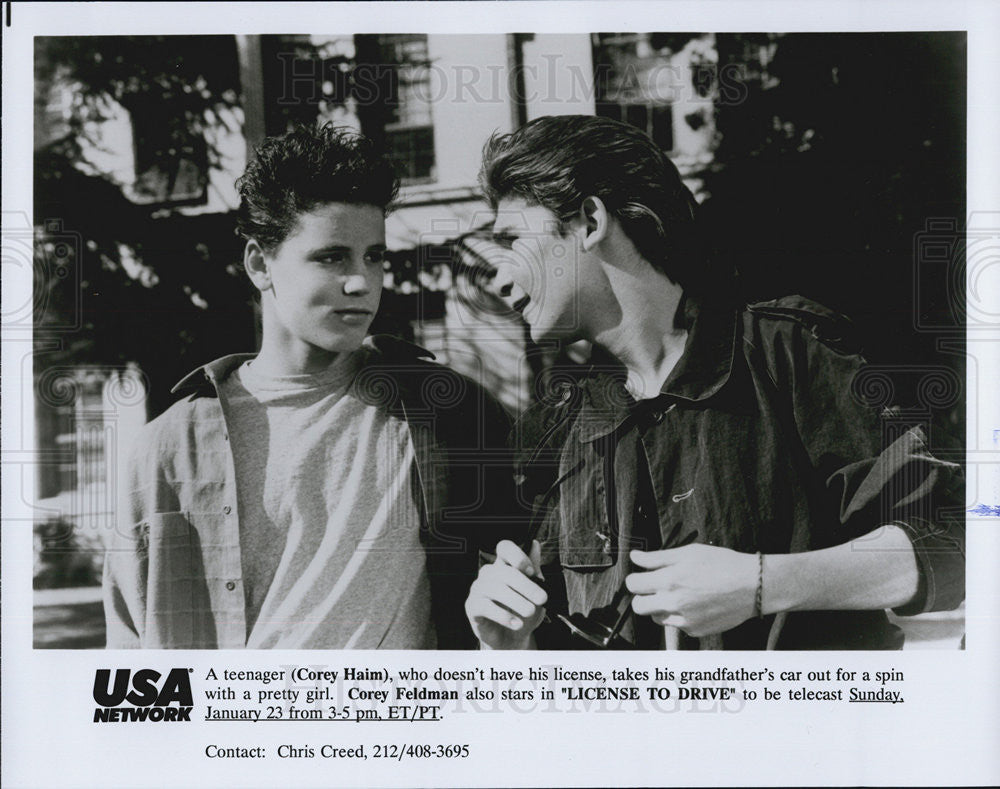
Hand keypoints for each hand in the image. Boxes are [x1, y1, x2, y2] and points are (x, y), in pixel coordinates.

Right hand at [465, 540, 546, 649]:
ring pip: (495, 588)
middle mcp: (488, 573)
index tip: (531, 571)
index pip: (504, 547)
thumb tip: (534, 544)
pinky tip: (516, 623)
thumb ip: (534, 570)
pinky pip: (485, 606)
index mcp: (504, 565)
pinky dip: (503, 616)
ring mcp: (478, 588)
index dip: (517, 555)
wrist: (512, 640)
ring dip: (516, 600)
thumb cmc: (522, 612)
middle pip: (504, 571)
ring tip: (530, 612)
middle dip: (526, 585)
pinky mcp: (472, 606)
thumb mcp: (533, 592)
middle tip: (542, 599)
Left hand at [625, 544, 757, 637]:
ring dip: (660, 607)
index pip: (633, 585)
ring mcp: (685, 620)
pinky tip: (695, 604)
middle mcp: (674, 603)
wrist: (753, 586)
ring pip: (656, 618)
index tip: (640, 576)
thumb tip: (635, 557)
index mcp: (670, 580)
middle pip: (638, 607)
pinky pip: (676, 625)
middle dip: (641, 597)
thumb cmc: (723, 564)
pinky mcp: (695, 631)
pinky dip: (679, 616)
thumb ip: (657, 557)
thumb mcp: (689, 552)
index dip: (634, 579)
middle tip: (654, 589)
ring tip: (679, 594)